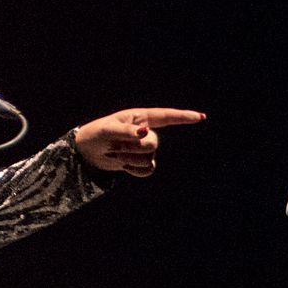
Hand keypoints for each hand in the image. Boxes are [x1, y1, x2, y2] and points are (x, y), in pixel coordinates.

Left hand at [73, 107, 205, 176]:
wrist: (87, 151)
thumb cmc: (95, 134)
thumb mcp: (107, 129)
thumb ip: (126, 130)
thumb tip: (144, 132)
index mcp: (140, 117)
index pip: (167, 117)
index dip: (184, 117)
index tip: (201, 117)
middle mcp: (146, 131)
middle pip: (154, 143)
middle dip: (134, 149)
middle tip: (115, 147)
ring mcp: (144, 148)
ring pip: (150, 158)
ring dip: (130, 159)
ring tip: (115, 154)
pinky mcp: (141, 162)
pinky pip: (148, 170)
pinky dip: (135, 170)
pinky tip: (124, 166)